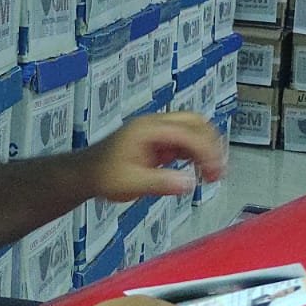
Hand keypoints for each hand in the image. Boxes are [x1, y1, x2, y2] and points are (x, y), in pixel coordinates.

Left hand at [86, 110, 225, 202]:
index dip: (205, 151)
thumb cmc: (104, 176)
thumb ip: (160, 183)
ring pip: (194, 129)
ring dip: (207, 148)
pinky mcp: (160, 142)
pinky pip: (186, 141)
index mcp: (148, 129)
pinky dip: (198, 153)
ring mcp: (159, 131)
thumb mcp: (131, 183)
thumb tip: (188, 183)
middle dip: (212, 144)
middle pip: (195, 122)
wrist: (86, 174)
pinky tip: (201, 170)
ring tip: (213, 173)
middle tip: (218, 171)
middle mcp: (156, 124)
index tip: (215, 172)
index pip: (186, 132)